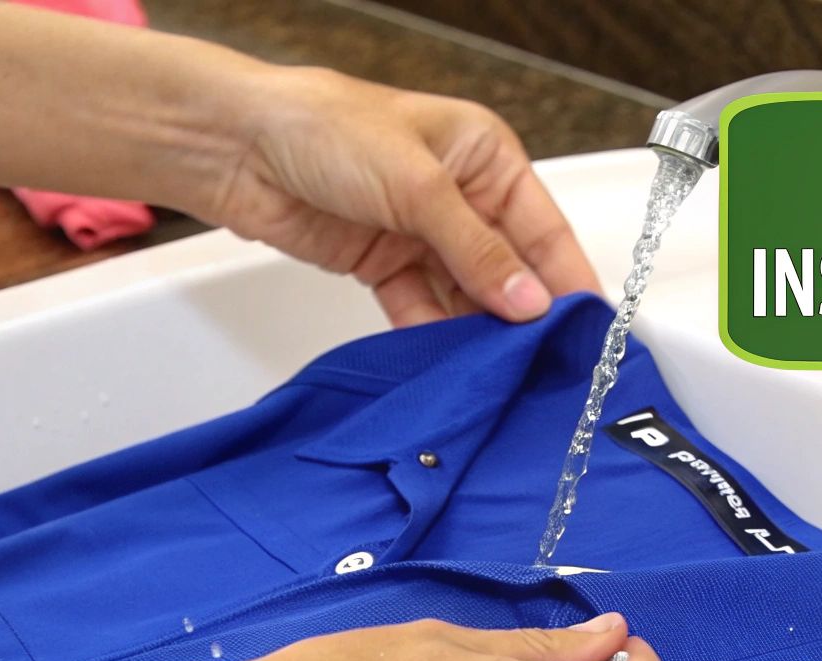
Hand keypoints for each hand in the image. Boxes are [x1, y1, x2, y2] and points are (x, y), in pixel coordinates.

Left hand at [201, 68, 602, 327]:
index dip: (566, 279)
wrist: (235, 146)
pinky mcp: (382, 263)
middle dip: (523, 315)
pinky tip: (452, 362)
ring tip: (500, 371)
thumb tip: (529, 300)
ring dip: (479, 331)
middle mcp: (459, 194)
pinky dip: (435, 335)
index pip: (543, 229)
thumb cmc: (322, 127)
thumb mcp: (417, 186)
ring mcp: (421, 232)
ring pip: (466, 295)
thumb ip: (477, 251)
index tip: (587, 328)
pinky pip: (422, 308)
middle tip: (547, 364)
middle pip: (508, 268)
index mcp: (484, 155)